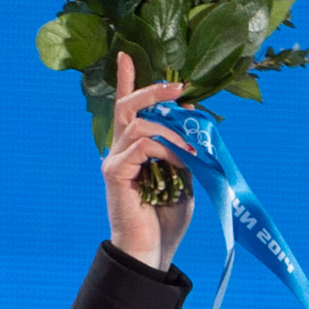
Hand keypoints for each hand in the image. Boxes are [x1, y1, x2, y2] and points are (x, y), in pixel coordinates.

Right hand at [104, 51, 194, 270]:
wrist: (152, 253)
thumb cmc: (166, 219)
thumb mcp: (184, 175)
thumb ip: (184, 147)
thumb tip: (194, 117)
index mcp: (134, 149)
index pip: (127, 108)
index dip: (127, 80)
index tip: (126, 55)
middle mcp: (119, 151)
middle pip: (129, 106)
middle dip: (154, 90)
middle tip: (180, 87)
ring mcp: (115, 162)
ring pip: (139, 124)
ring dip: (171, 130)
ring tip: (191, 147)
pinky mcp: (115, 174)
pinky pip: (141, 146)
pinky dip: (165, 148)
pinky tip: (181, 160)